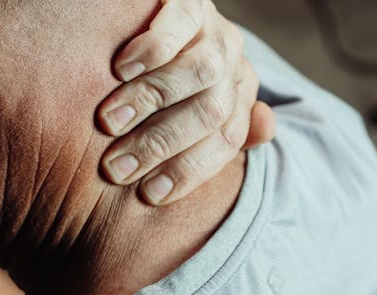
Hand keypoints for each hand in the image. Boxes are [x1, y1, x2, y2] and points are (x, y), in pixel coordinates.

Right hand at [98, 0, 275, 205]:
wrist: (156, 16)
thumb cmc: (167, 74)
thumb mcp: (195, 103)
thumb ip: (222, 126)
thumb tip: (267, 130)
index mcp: (236, 95)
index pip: (225, 141)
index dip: (188, 171)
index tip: (148, 194)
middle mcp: (233, 64)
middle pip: (210, 112)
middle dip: (160, 145)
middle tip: (115, 167)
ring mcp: (214, 30)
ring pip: (200, 73)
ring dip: (150, 101)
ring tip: (109, 122)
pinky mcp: (190, 1)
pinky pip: (180, 24)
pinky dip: (151, 50)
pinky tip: (120, 69)